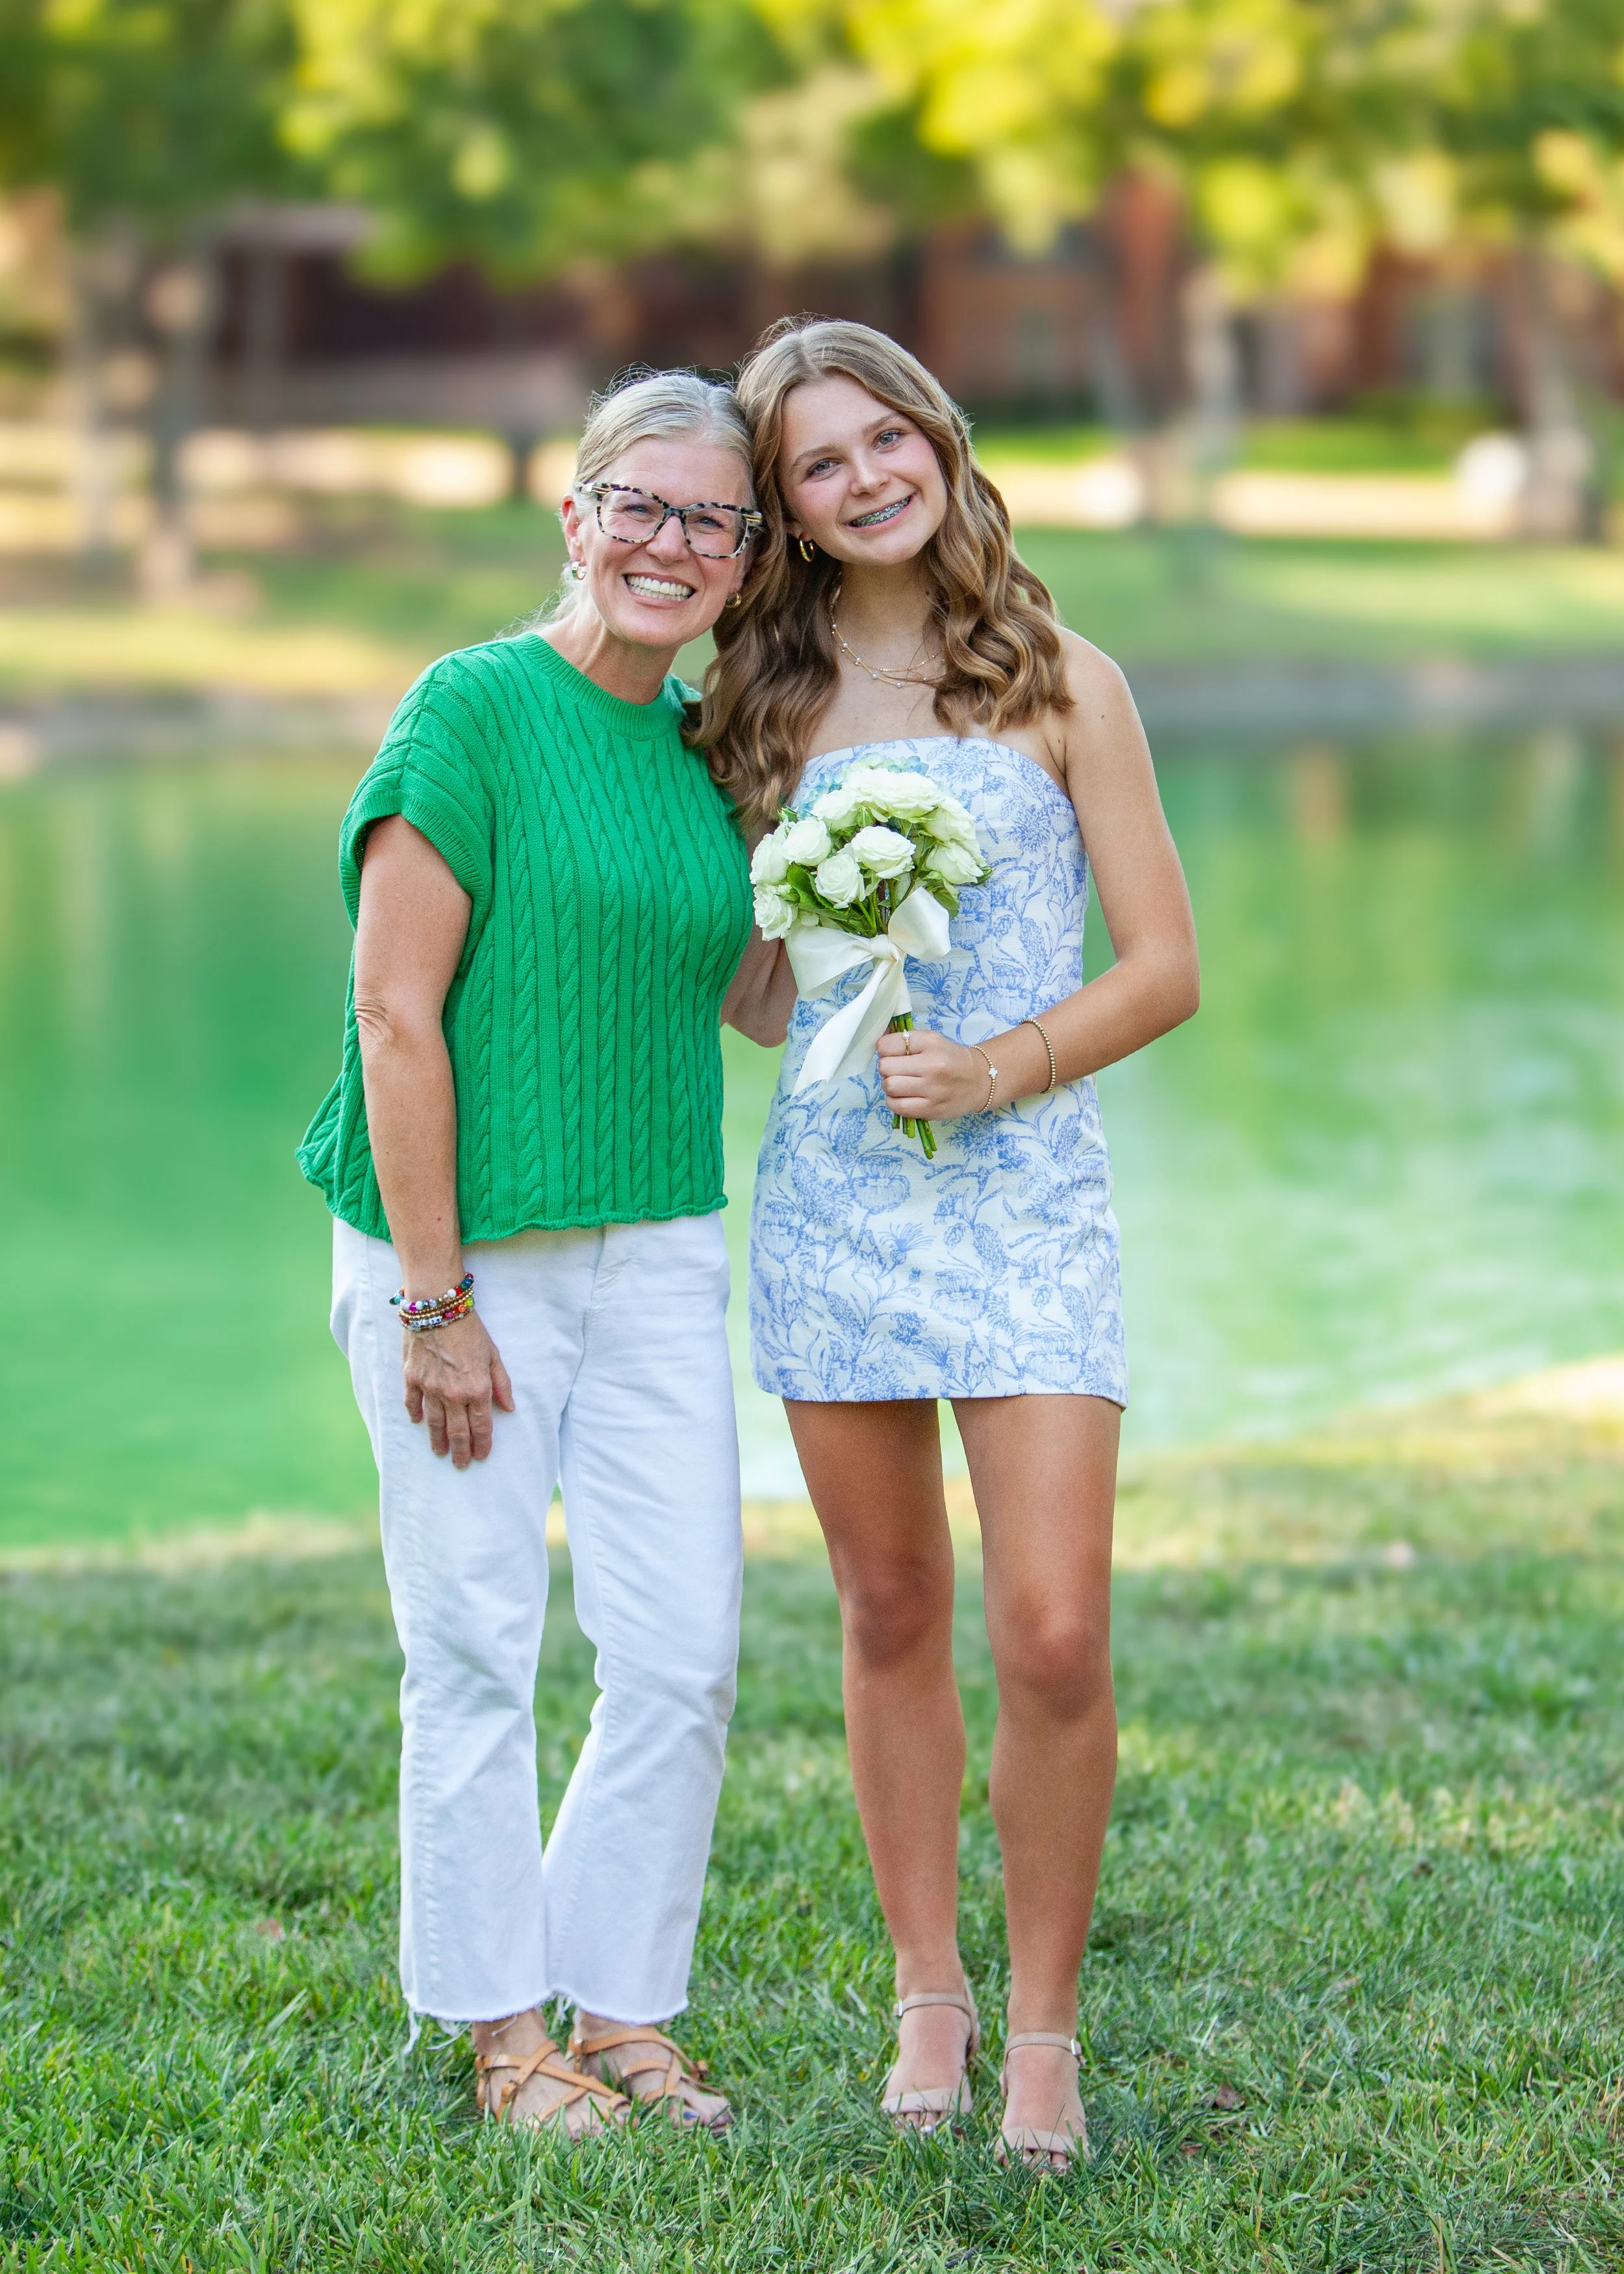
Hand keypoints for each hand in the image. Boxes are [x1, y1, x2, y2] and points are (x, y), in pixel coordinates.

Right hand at [401, 1311, 514, 1467]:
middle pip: (457, 1431)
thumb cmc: (469, 1328)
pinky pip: (413, 1403)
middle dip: (461, 1451)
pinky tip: (418, 1423)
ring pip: (435, 1423)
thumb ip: (501, 1383)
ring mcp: (430, 1388)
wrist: (437, 1307)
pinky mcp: (412, 1378)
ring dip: (438, 1441)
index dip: (482, 1443)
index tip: (482, 1456)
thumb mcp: (493, 1354)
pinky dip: (415, 1415)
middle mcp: (453, 1393)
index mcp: (477, 1388)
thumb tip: (509, 1408)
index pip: (481, 1425)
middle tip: (461, 1465)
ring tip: (440, 1453)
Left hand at [877, 1025, 995, 1122]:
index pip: (886, 1045)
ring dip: (890, 1086)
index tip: (893, 1054)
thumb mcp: (931, 1040)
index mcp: (930, 1042)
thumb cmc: (950, 1059)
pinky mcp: (931, 1109)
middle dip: (887, 1069)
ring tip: (901, 1084)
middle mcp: (931, 1065)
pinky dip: (895, 1102)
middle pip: (885, 1067)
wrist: (980, 1080)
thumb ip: (905, 1040)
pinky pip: (898, 1106)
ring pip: (889, 1087)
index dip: (885, 1051)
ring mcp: (932, 1089)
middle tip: (897, 1071)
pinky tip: (904, 1097)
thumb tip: (877, 1043)